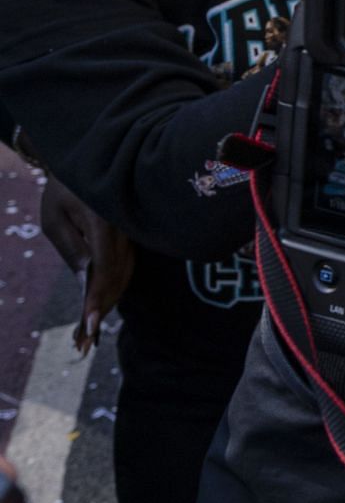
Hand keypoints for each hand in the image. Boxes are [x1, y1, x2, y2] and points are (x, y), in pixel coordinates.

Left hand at [40, 176, 133, 358]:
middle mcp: (125, 230)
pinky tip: (102, 306)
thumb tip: (84, 276)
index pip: (104, 268)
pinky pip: (125, 266)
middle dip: (101, 309)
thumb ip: (70, 247)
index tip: (90, 324)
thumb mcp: (54, 216)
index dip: (97, 298)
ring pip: (124, 275)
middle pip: (118, 278)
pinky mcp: (132, 237)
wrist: (92, 159)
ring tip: (88, 334)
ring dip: (108, 303)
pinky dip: (114, 289)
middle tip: (84, 342)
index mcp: (104, 222)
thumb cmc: (64, 188)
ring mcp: (132, 233)